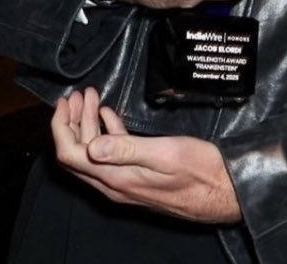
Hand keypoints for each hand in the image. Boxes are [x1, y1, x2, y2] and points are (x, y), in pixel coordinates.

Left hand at [52, 87, 240, 222]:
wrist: (225, 192)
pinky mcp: (138, 179)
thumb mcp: (165, 154)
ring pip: (93, 154)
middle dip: (72, 121)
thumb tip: (92, 145)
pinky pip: (111, 156)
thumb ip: (128, 150)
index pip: (71, 156)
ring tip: (91, 97)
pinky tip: (109, 115)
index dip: (62, 127)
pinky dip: (105, 133)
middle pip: (77, 155)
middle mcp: (115, 185)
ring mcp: (125, 184)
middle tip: (78, 94)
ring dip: (87, 125)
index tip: (65, 101)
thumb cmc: (201, 170)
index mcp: (117, 179)